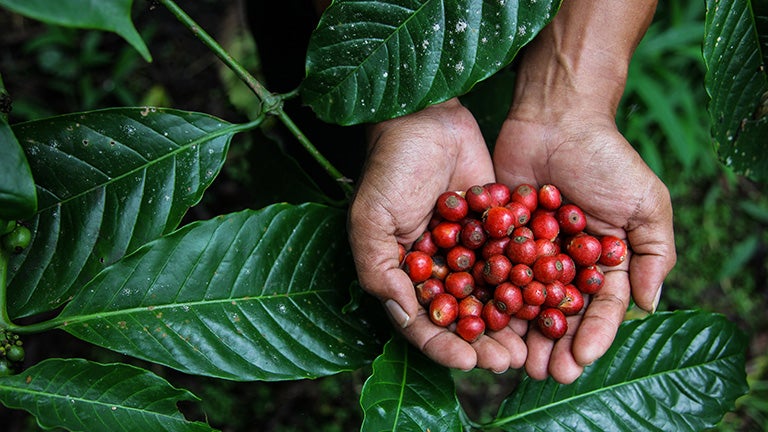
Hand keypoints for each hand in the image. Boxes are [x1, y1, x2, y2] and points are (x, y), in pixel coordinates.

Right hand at [348, 99, 527, 372]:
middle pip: (461, 316)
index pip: (421, 321)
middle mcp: (436, 268)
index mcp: (403, 273)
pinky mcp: (494, 229)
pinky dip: (527, 281)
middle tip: (508, 362)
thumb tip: (405, 317)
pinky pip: (511, 261)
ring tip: (531, 344)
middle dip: (483, 341)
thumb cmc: (390, 167)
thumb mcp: (371, 219)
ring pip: (490, 296)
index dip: (443, 344)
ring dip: (509, 322)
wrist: (427, 117)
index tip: (468, 361)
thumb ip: (380, 269)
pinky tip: (547, 299)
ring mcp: (467, 251)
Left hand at [493, 109, 676, 382]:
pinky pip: (495, 272)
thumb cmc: (607, 158)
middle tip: (544, 374)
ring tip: (515, 361)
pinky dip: (491, 297)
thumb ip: (654, 253)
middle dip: (555, 345)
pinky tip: (485, 322)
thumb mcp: (646, 203)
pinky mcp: (499, 237)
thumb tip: (651, 305)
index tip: (582, 361)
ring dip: (522, 333)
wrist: (557, 118)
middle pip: (560, 313)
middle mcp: (566, 263)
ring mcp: (531, 252)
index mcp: (604, 261)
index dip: (594, 335)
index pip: (602, 307)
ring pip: (526, 301)